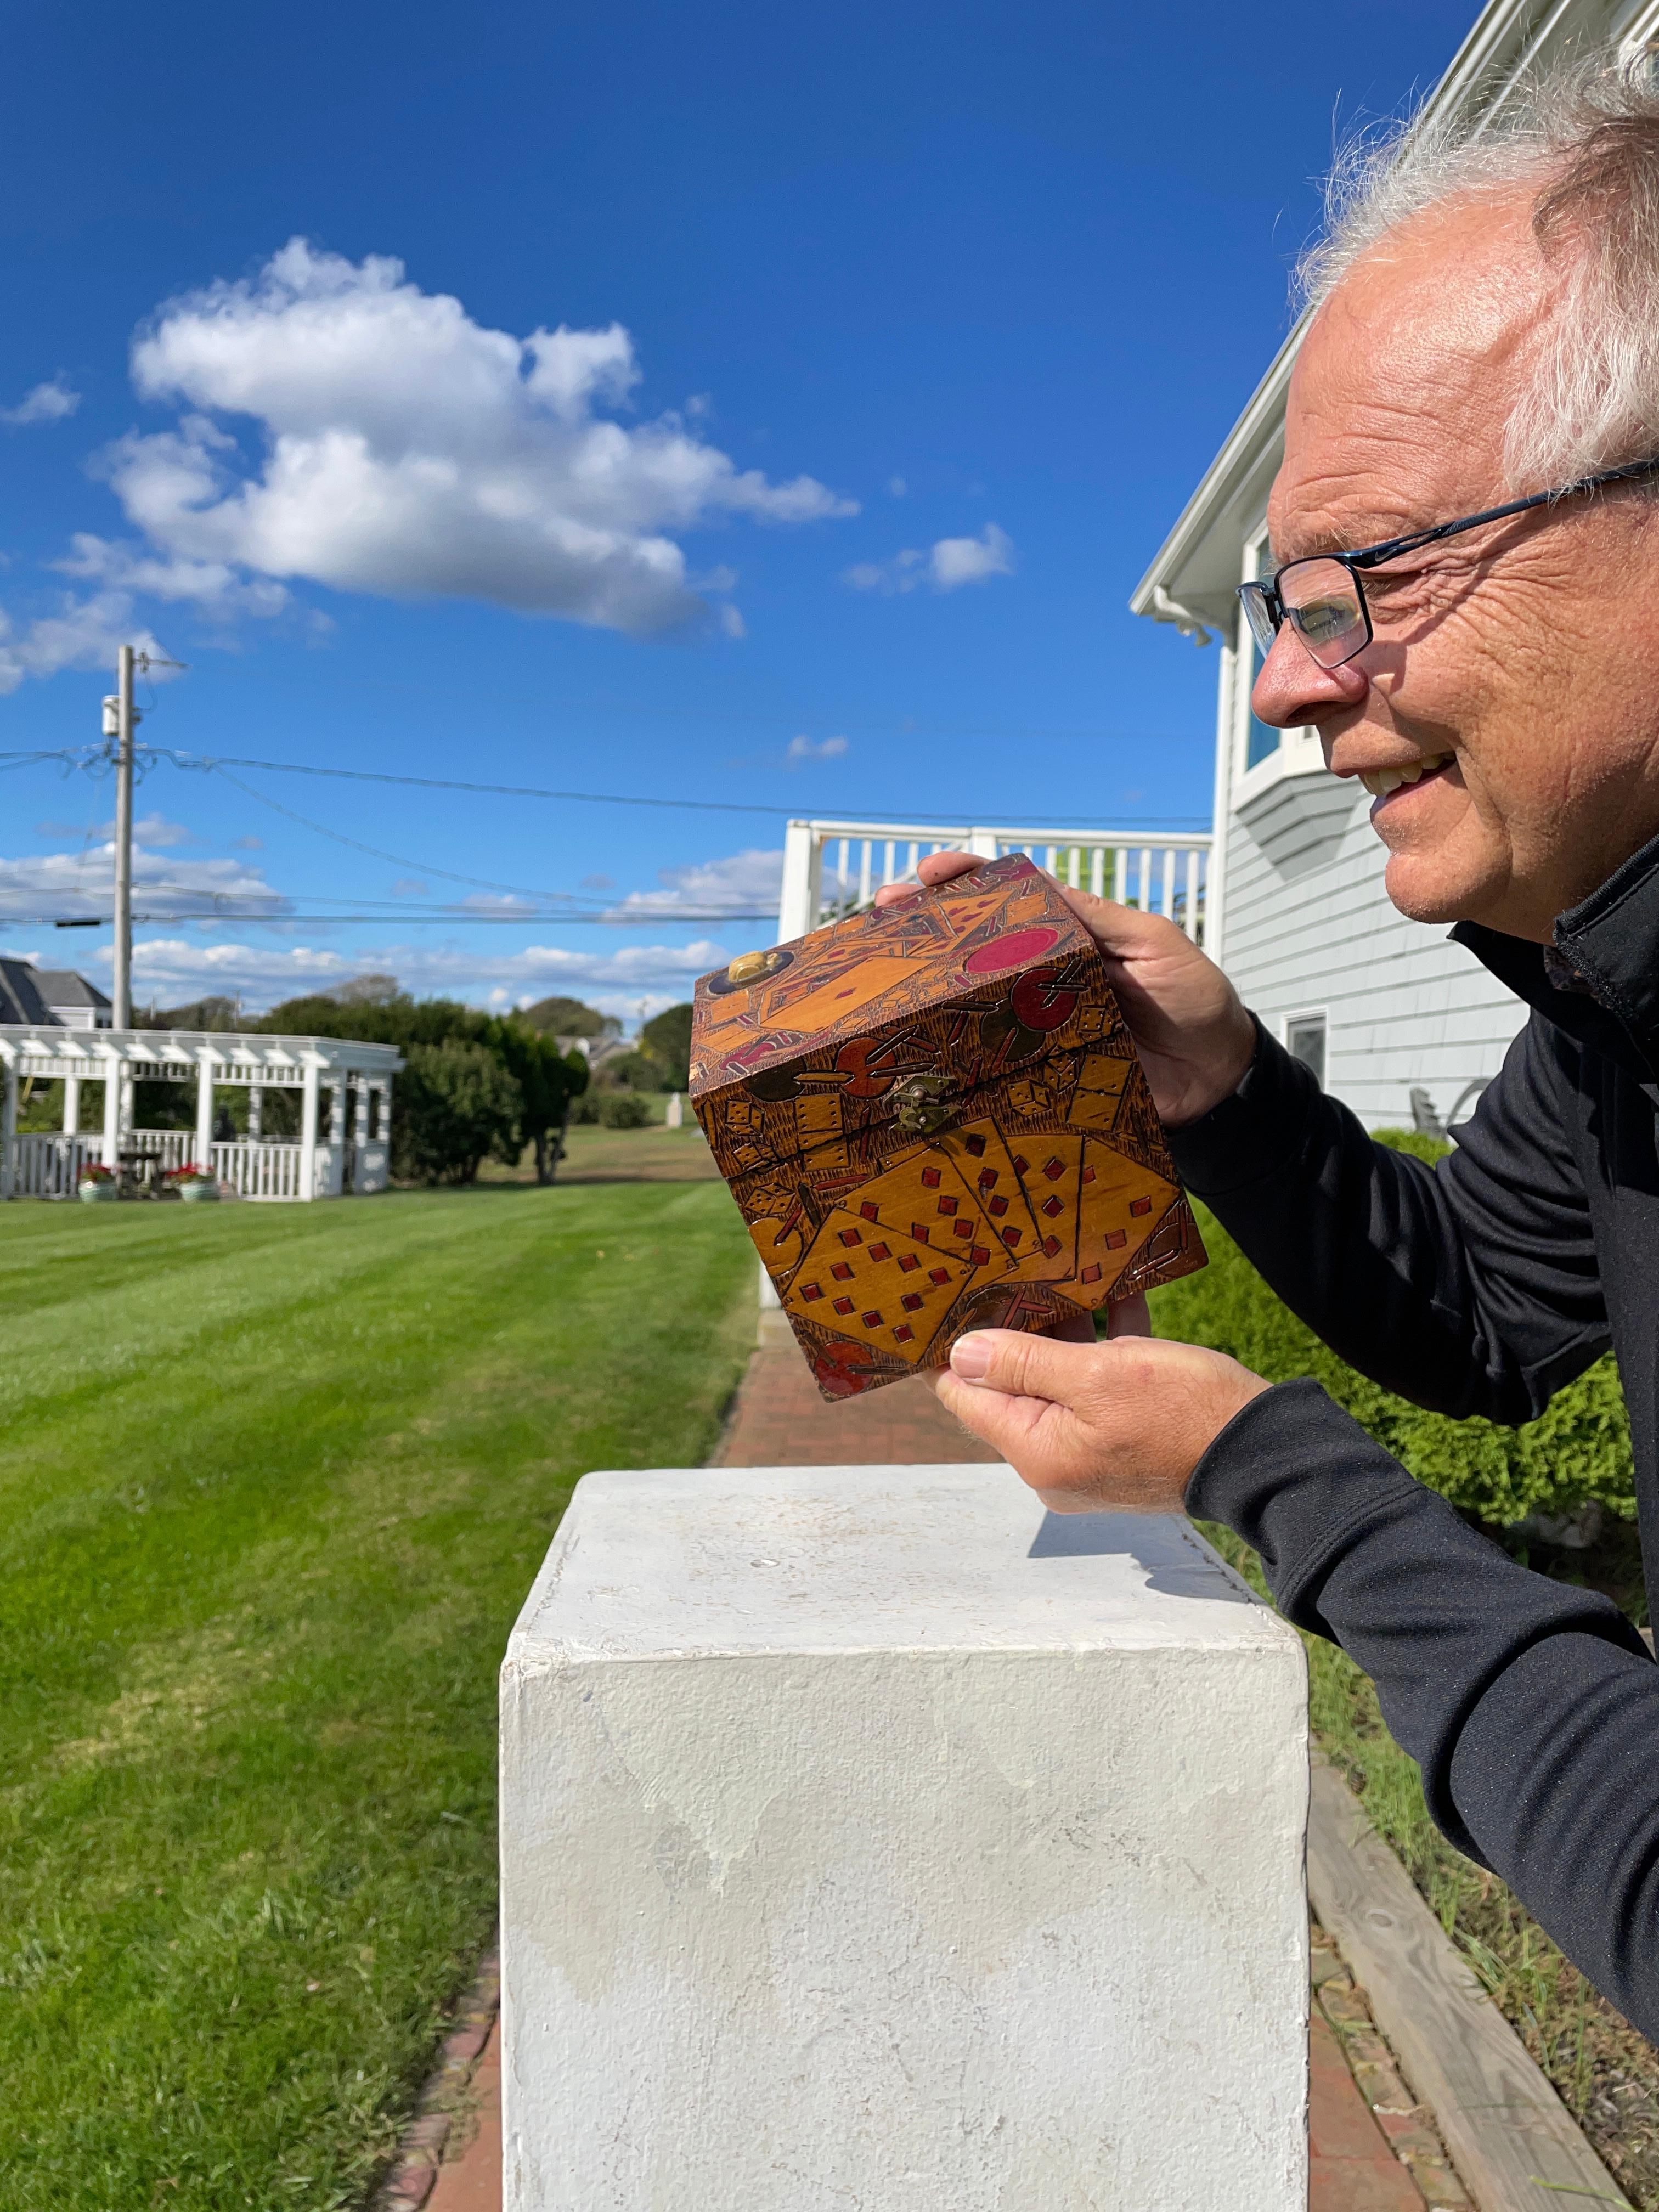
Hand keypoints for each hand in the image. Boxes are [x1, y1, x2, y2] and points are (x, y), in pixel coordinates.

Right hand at [874, 851, 1255, 1125]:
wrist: (1218, 1082)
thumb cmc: (1194, 1002)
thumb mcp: (1153, 946)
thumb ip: (1096, 919)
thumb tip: (1036, 884)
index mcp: (1070, 935)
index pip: (1009, 896)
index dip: (968, 880)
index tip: (930, 873)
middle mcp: (1044, 975)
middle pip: (974, 944)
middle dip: (926, 927)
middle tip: (883, 916)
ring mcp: (1037, 1022)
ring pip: (971, 997)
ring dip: (925, 984)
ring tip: (880, 969)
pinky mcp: (1039, 1069)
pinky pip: (990, 1057)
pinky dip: (951, 1048)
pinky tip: (916, 1041)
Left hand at [930, 1306, 1269, 1514]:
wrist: (1265, 1453)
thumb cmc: (1183, 1411)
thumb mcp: (1098, 1374)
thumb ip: (1024, 1363)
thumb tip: (960, 1355)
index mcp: (1037, 1453)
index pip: (966, 1398)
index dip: (952, 1351)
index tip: (948, 1302)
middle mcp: (1054, 1464)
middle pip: (1012, 1388)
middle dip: (1015, 1332)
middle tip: (1008, 1273)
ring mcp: (1089, 1457)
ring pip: (1057, 1383)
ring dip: (1064, 1333)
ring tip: (1062, 1276)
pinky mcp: (1123, 1445)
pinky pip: (1097, 1392)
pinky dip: (1103, 1351)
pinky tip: (1115, 1298)